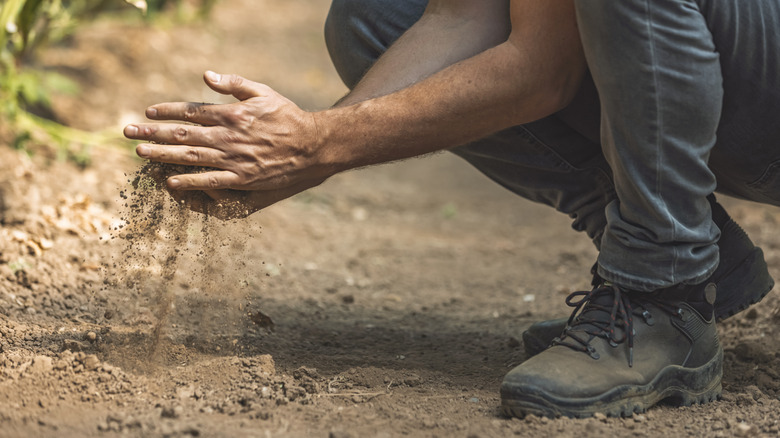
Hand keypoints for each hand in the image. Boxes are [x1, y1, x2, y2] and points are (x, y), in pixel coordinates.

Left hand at [124, 71, 330, 215]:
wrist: (313, 146)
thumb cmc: (288, 117)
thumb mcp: (262, 92)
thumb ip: (233, 83)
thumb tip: (205, 75)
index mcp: (232, 114)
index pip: (192, 111)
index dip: (167, 112)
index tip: (148, 113)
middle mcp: (229, 136)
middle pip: (183, 134)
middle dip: (153, 134)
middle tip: (129, 133)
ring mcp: (235, 159)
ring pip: (191, 157)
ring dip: (163, 155)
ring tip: (141, 154)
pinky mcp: (243, 179)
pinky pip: (211, 181)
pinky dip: (190, 181)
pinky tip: (170, 182)